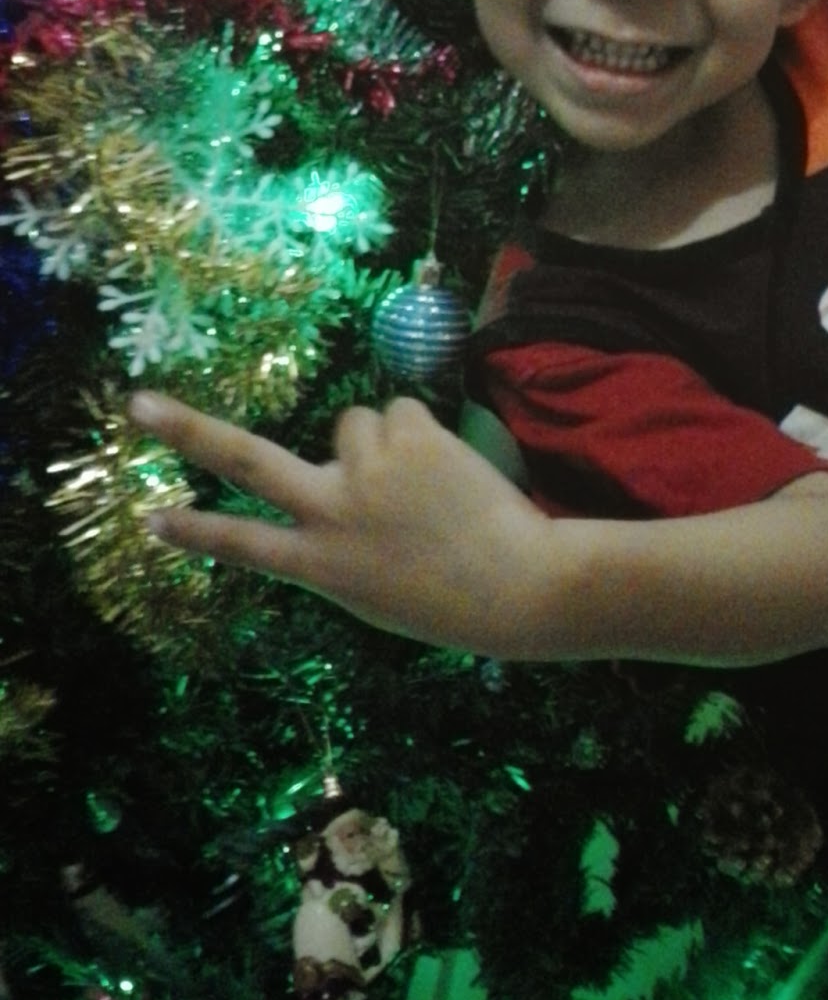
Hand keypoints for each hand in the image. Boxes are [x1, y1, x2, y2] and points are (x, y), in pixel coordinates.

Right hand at [130, 392, 551, 651]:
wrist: (519, 585)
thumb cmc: (446, 595)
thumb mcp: (369, 588)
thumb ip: (334, 540)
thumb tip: (324, 475)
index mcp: (319, 564)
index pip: (241, 543)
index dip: (193, 529)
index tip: (148, 515)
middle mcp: (332, 510)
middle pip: (245, 460)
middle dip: (185, 430)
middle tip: (137, 404)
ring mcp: (367, 468)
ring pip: (354, 423)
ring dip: (382, 442)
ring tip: (425, 484)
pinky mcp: (409, 433)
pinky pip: (400, 411)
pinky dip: (420, 432)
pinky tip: (447, 467)